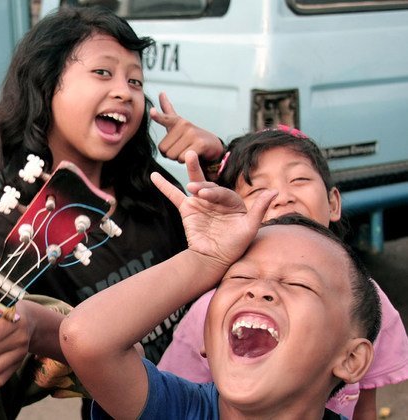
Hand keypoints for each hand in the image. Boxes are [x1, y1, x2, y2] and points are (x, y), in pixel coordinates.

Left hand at [151, 92, 223, 161]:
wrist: (212, 144)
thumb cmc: (190, 136)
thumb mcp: (177, 124)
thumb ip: (167, 111)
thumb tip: (161, 92)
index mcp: (176, 122)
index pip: (165, 118)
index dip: (157, 116)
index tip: (152, 111)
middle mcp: (184, 125)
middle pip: (164, 150)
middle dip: (171, 154)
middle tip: (182, 148)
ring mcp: (192, 133)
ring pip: (172, 156)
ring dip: (178, 158)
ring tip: (187, 150)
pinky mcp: (200, 144)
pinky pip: (182, 159)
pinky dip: (185, 161)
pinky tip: (193, 154)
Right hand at [151, 151, 276, 267]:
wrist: (213, 260)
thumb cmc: (234, 246)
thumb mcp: (249, 228)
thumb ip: (260, 208)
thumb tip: (275, 191)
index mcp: (233, 202)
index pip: (224, 193)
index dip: (215, 192)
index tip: (205, 195)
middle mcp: (217, 200)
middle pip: (210, 184)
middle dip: (203, 182)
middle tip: (196, 187)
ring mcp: (201, 203)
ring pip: (195, 184)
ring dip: (192, 169)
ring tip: (189, 155)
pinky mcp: (187, 209)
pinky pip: (174, 195)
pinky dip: (164, 186)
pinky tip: (154, 176)